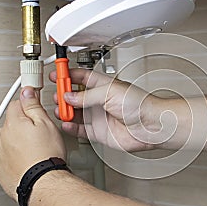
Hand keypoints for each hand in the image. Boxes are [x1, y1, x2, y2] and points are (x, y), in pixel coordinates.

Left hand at [0, 87, 65, 200]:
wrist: (43, 182)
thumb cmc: (47, 156)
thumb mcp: (47, 124)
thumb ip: (34, 106)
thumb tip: (26, 92)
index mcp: (14, 123)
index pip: (18, 104)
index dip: (29, 102)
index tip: (35, 103)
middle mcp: (2, 135)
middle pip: (11, 120)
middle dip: (23, 120)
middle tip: (39, 127)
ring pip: (2, 135)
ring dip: (13, 134)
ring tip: (29, 141)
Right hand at [50, 69, 189, 151]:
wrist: (151, 126)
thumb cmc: (140, 105)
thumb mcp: (110, 93)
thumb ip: (87, 95)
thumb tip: (70, 96)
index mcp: (104, 85)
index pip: (82, 77)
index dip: (68, 74)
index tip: (57, 73)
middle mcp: (100, 101)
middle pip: (75, 95)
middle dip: (63, 94)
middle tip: (56, 95)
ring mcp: (99, 116)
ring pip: (76, 113)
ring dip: (66, 111)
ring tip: (59, 110)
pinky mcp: (99, 132)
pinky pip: (81, 129)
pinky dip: (71, 127)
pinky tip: (66, 124)